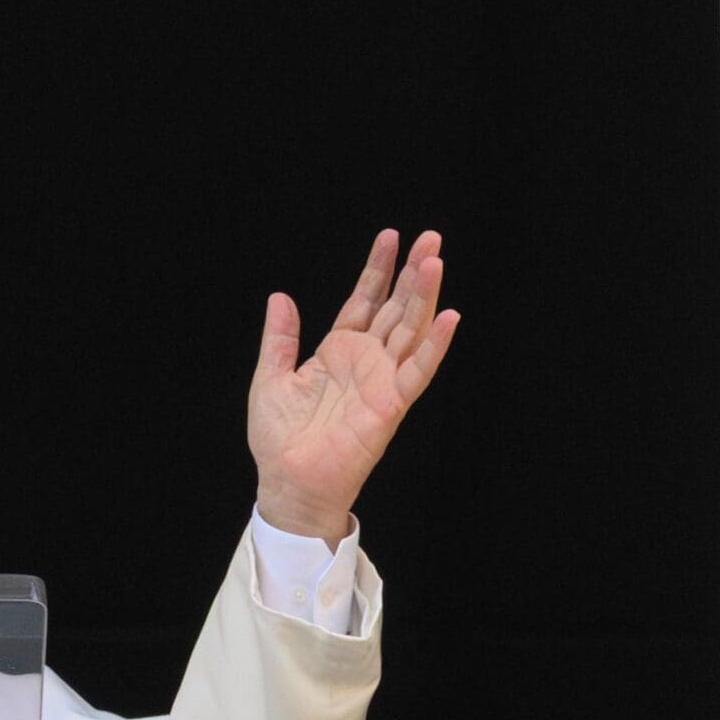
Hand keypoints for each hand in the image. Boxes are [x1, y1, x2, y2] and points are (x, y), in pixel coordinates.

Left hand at [247, 230, 459, 543]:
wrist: (287, 482)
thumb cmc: (280, 439)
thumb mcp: (270, 378)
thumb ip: (280, 338)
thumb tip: (280, 296)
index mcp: (338, 352)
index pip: (364, 301)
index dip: (377, 270)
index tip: (390, 237)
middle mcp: (366, 362)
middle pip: (395, 308)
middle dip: (412, 273)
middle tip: (430, 237)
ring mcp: (382, 381)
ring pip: (411, 330)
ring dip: (425, 297)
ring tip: (435, 261)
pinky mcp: (391, 404)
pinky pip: (418, 371)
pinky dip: (435, 345)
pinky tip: (449, 316)